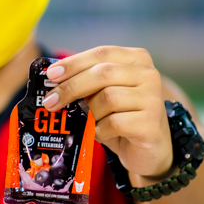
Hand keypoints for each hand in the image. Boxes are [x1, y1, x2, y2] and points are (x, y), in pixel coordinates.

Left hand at [43, 46, 171, 178]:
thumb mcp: (103, 95)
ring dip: (88, 112)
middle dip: (72, 87)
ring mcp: (152, 98)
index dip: (74, 63)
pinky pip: (115, 123)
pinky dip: (99, 130)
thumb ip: (86, 84)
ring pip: (108, 98)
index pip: (101, 54)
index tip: (51, 75)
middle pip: (103, 73)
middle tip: (50, 102)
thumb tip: (53, 83)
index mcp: (137, 58)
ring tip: (82, 122)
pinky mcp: (151, 123)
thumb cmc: (122, 118)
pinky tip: (98, 133)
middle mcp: (148, 74)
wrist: (149, 149)